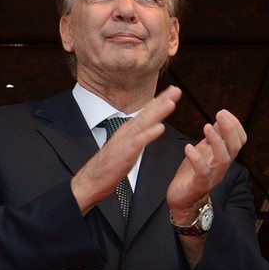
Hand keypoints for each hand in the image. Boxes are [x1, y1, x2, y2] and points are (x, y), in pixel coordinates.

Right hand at [70, 86, 178, 214]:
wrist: (92, 180)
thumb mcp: (127, 147)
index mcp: (129, 130)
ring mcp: (125, 141)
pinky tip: (160, 127)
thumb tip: (150, 129)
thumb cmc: (110, 166)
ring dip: (158, 112)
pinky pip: (139, 142)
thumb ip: (138, 137)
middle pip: (147, 113)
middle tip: (177, 89)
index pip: (147, 112)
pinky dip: (149, 134)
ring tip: (171, 102)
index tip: (173, 91)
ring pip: (144, 123)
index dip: (160, 101)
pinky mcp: (125, 153)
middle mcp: (127, 131)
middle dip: (163, 100)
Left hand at [165, 107, 247, 221]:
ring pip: (223, 159)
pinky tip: (188, 147)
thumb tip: (220, 119)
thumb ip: (213, 138)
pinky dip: (196, 159)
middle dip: (229, 129)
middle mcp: (221, 166)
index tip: (224, 112)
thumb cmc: (192, 174)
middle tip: (220, 114)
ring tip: (207, 126)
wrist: (182, 200)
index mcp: (224, 156)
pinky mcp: (198, 184)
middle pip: (235, 148)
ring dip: (217, 142)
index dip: (235, 125)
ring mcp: (212, 176)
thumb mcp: (204, 151)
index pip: (240, 140)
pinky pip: (202, 172)